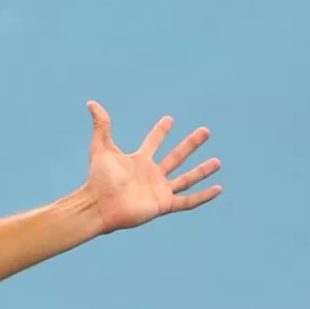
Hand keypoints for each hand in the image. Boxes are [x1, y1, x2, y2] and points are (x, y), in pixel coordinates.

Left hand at [84, 101, 221, 234]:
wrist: (100, 205)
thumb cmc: (99, 179)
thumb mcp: (101, 148)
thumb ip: (101, 126)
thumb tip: (91, 103)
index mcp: (139, 161)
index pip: (154, 142)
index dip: (161, 131)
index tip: (170, 119)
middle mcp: (152, 174)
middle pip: (176, 156)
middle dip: (191, 144)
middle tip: (205, 131)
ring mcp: (159, 190)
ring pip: (186, 178)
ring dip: (202, 170)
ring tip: (218, 161)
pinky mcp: (164, 204)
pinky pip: (188, 201)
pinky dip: (203, 196)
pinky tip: (218, 189)